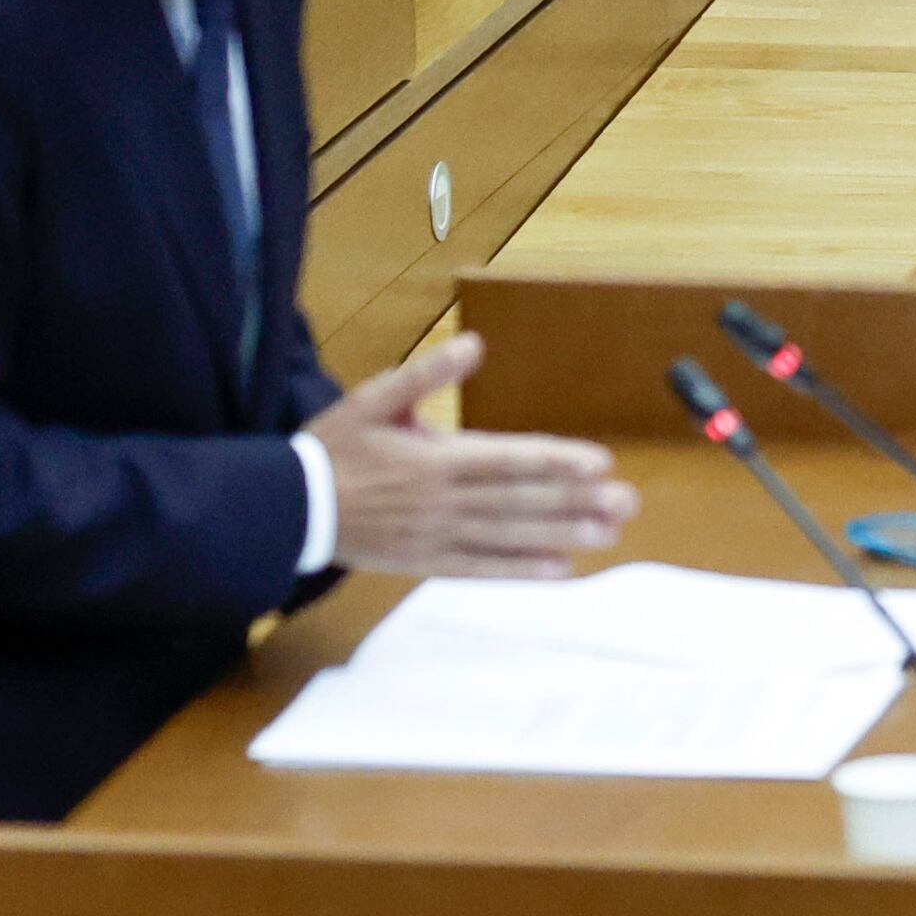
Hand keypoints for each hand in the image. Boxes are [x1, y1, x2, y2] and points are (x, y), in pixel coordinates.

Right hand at [308, 330, 637, 578]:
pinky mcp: (426, 561)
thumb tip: (473, 344)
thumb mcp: (374, 399)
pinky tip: (559, 570)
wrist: (290, 507)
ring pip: (508, 537)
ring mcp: (436, 536)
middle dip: (575, 502)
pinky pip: (481, 569)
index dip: (554, 462)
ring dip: (561, 536)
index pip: (507, 461)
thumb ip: (426, 375)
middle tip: (625, 502)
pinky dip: (520, 572)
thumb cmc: (335, 447)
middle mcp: (442, 502)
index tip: (598, 463)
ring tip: (607, 534)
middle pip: (519, 503)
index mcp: (434, 460)